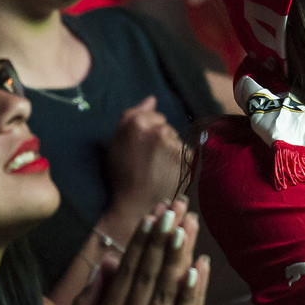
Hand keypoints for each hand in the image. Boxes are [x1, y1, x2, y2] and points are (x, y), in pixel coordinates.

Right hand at [67, 200, 209, 304]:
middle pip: (151, 272)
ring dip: (180, 253)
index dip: (142, 240)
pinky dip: (194, 291)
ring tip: (189, 224)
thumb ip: (87, 300)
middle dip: (164, 236)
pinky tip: (199, 266)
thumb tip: (106, 262)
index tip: (152, 214)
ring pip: (170, 288)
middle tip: (176, 207)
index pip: (129, 270)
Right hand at [107, 96, 186, 217]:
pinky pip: (186, 155)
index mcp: (137, 123)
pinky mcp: (188, 159)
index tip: (142, 148)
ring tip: (159, 169)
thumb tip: (152, 99)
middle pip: (167, 128)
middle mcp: (159, 130)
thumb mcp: (116, 142)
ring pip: (177, 141)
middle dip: (161, 140)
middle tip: (149, 161)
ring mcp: (175, 145)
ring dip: (171, 152)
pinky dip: (181, 163)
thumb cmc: (122, 174)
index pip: (155, 116)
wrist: (136, 205)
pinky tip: (169, 175)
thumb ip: (131, 115)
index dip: (148, 131)